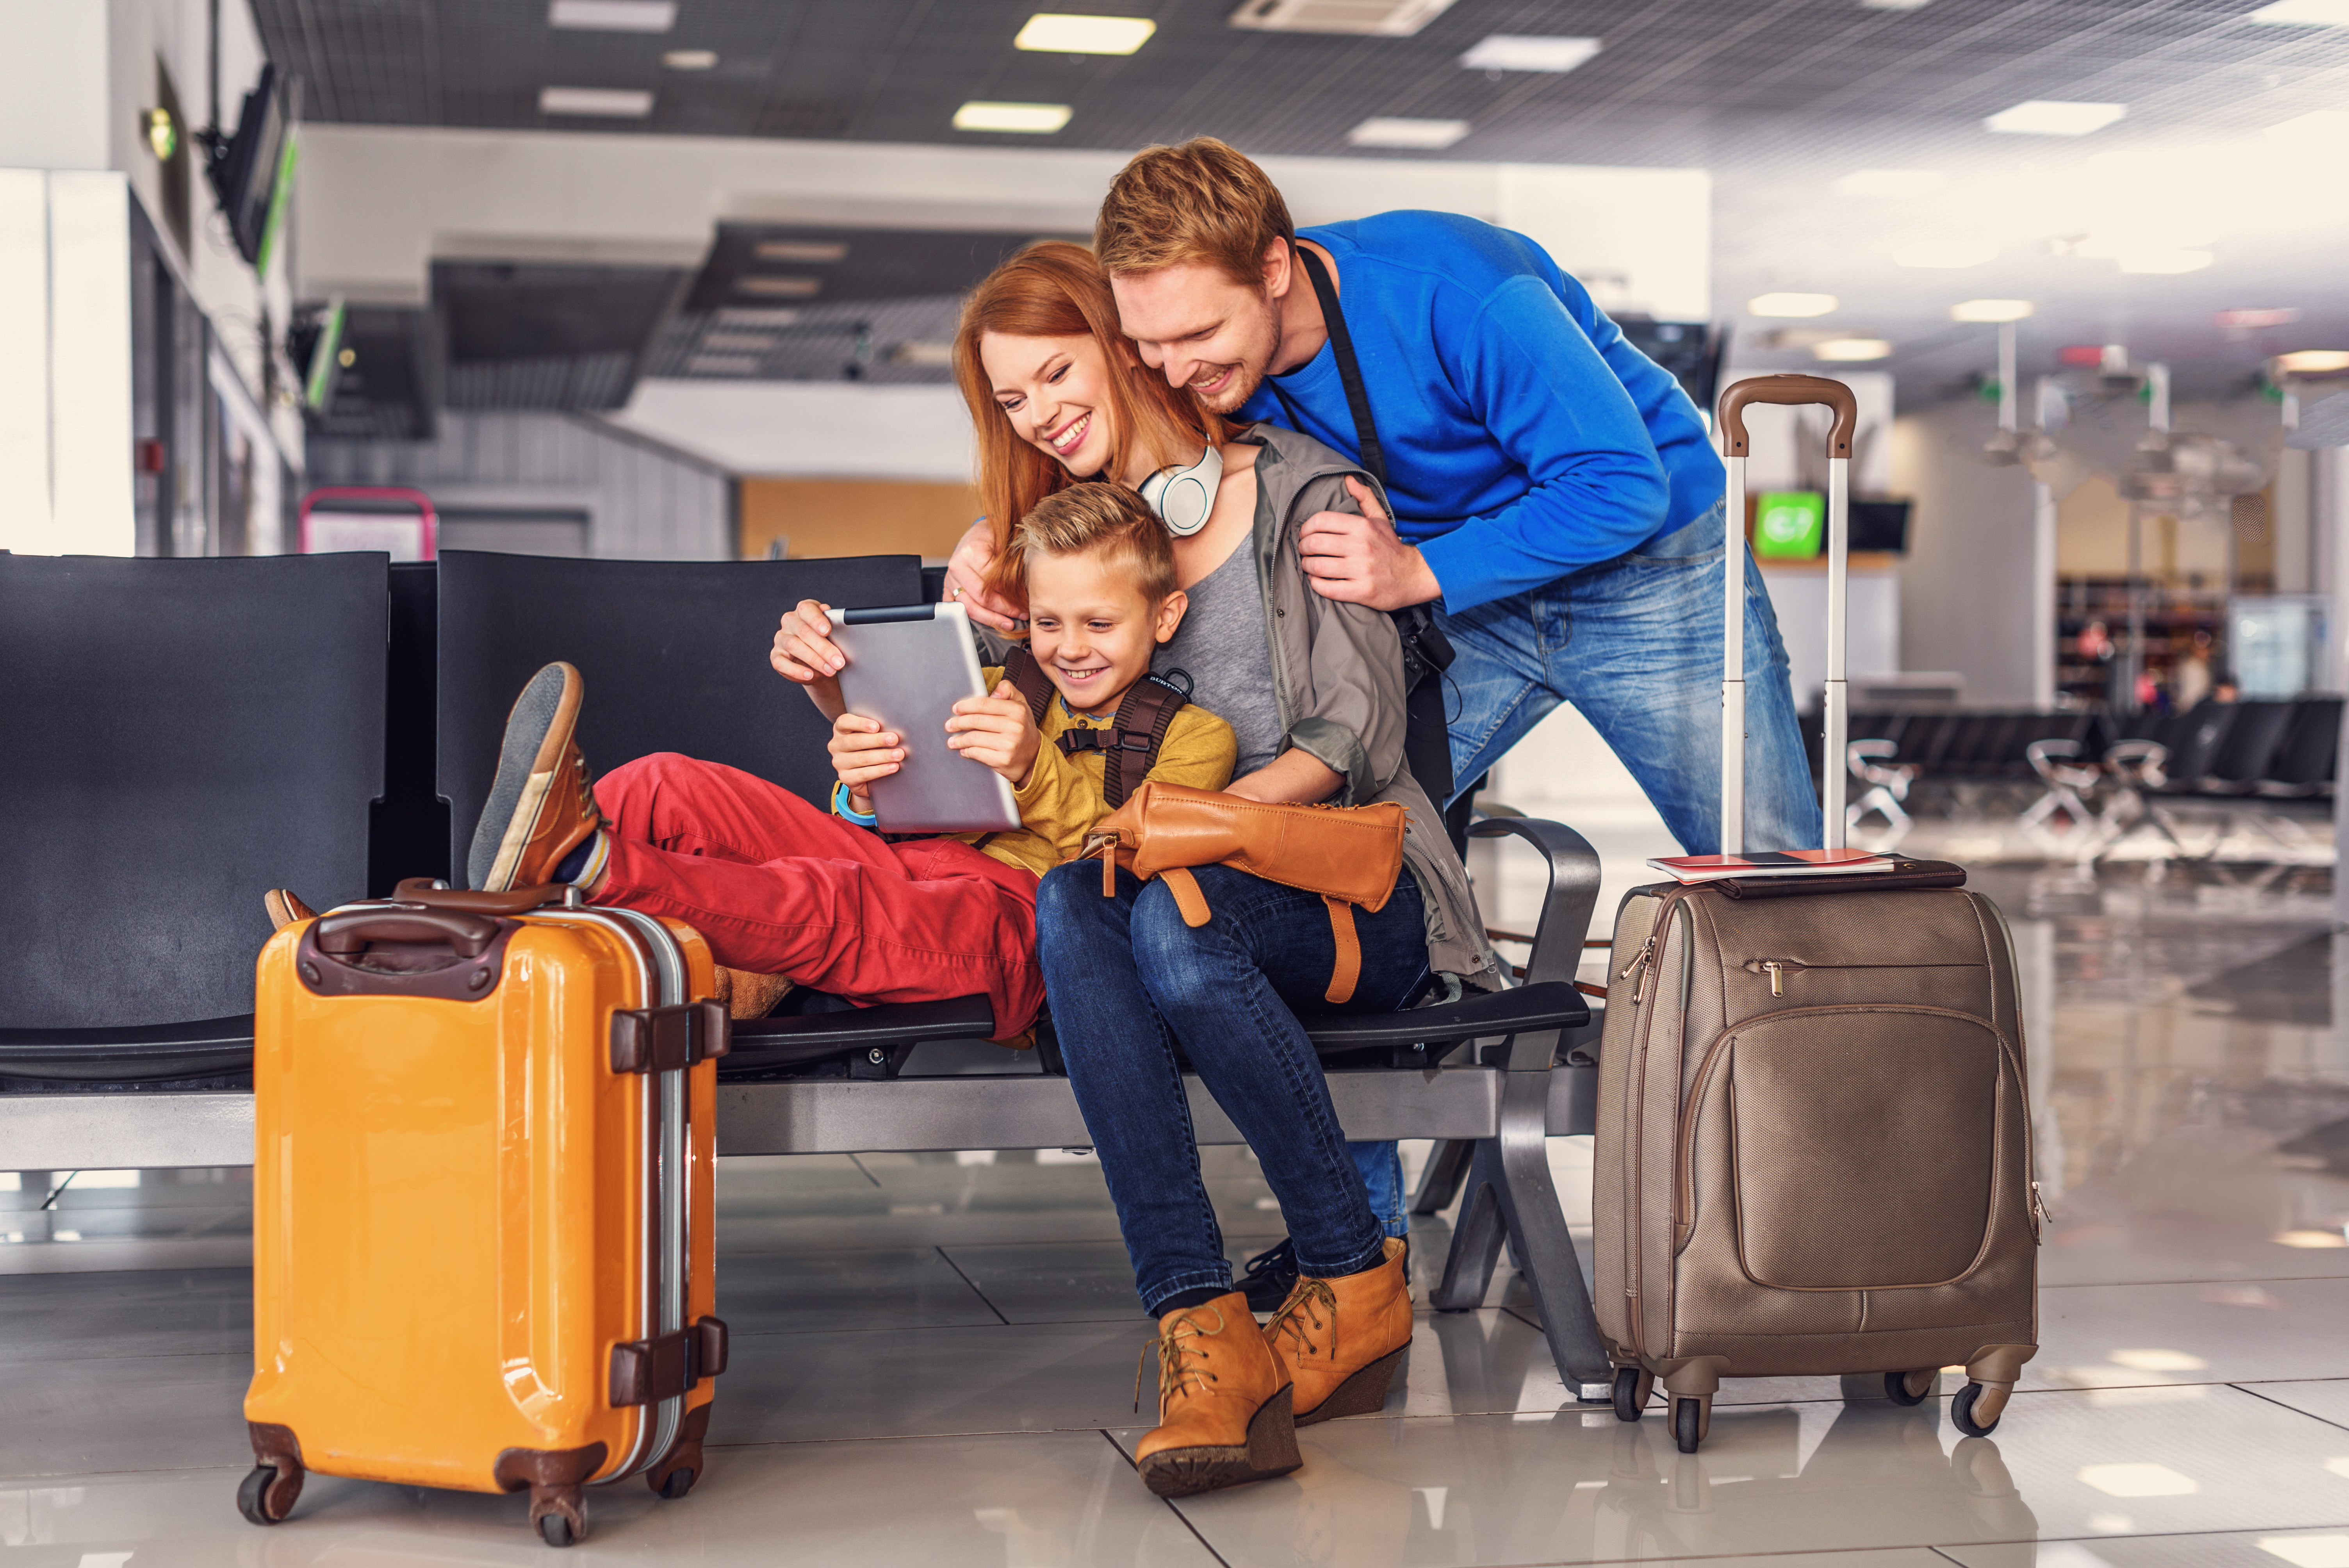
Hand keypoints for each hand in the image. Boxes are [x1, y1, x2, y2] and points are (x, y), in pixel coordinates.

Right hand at [772, 599, 844, 685]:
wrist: (820, 664)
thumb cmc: (827, 644)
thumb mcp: (834, 635)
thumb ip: (835, 626)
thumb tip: (838, 621)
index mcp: (804, 611)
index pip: (807, 609)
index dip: (817, 620)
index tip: (827, 630)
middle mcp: (790, 621)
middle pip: (804, 632)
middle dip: (824, 648)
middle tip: (838, 661)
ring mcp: (781, 638)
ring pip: (794, 646)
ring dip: (814, 660)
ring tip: (829, 670)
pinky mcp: (776, 656)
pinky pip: (782, 663)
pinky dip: (796, 670)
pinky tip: (809, 675)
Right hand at [828, 712, 903, 805]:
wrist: (865, 775)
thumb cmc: (870, 748)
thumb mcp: (870, 736)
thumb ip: (877, 731)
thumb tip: (894, 732)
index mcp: (840, 730)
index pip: (845, 722)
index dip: (860, 723)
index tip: (877, 726)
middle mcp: (836, 745)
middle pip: (855, 741)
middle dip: (877, 740)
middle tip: (894, 739)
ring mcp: (839, 762)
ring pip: (862, 758)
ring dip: (883, 756)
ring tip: (898, 754)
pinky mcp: (845, 777)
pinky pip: (864, 774)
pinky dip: (880, 770)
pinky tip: (893, 767)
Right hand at [943, 519, 1024, 633]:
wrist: (980, 532)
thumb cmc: (994, 536)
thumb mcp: (1006, 547)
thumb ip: (1009, 570)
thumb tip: (1021, 595)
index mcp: (970, 554)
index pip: (990, 586)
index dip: (1008, 600)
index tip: (1023, 606)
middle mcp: (956, 567)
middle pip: (979, 599)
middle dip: (1001, 611)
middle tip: (1019, 616)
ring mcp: (950, 578)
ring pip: (968, 607)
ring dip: (990, 618)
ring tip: (1007, 623)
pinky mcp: (948, 587)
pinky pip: (958, 607)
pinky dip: (973, 616)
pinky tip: (988, 620)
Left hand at [945, 680, 1040, 787]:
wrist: (1034, 757)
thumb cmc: (1022, 728)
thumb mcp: (1021, 705)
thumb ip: (1008, 691)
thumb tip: (992, 692)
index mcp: (1017, 710)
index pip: (984, 704)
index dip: (966, 706)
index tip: (956, 709)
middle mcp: (1015, 727)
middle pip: (976, 721)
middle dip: (958, 723)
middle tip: (949, 725)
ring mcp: (1009, 745)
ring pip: (974, 738)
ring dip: (959, 739)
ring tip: (952, 740)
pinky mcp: (1003, 760)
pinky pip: (977, 753)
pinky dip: (967, 751)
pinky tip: (964, 750)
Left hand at [1298, 477, 1440, 610]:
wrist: (1414, 576)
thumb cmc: (1390, 547)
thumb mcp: (1380, 519)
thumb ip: (1364, 497)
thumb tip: (1348, 479)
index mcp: (1363, 527)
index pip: (1322, 520)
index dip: (1306, 527)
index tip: (1305, 534)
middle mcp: (1362, 547)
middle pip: (1316, 543)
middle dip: (1303, 547)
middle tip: (1304, 551)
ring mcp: (1362, 570)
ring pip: (1318, 566)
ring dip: (1307, 566)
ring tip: (1309, 565)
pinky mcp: (1362, 592)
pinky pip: (1328, 588)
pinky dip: (1316, 584)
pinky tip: (1317, 580)